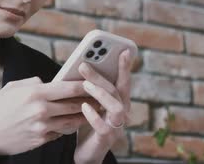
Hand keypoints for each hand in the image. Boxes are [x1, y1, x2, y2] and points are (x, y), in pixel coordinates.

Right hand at [0, 76, 100, 156]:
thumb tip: (49, 82)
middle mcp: (41, 110)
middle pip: (74, 105)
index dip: (84, 85)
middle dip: (89, 101)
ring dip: (84, 116)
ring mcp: (42, 127)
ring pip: (71, 121)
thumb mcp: (14, 87)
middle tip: (101, 97)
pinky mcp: (41, 140)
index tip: (94, 82)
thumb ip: (34, 83)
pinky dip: (68, 127)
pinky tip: (74, 122)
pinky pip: (60, 132)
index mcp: (35, 93)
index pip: (68, 88)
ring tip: (94, 110)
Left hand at [74, 49, 133, 163]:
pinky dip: (94, 116)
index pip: (123, 81)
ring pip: (116, 106)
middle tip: (83, 65)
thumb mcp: (88, 103)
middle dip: (101, 76)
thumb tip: (79, 67)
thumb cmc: (86, 124)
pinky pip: (104, 126)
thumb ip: (88, 89)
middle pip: (116, 90)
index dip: (125, 66)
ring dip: (100, 93)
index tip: (123, 50)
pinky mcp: (106, 139)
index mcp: (118, 102)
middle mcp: (121, 112)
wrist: (86, 153)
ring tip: (85, 85)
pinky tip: (84, 107)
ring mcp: (116, 126)